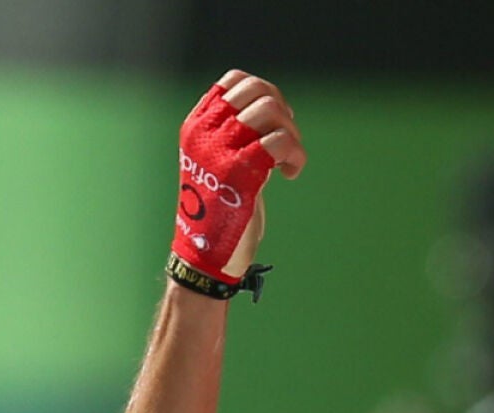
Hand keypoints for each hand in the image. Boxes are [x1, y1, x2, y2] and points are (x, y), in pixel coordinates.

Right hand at [173, 70, 305, 281]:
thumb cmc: (220, 207)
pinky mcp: (240, 174)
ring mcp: (220, 151)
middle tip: (286, 143)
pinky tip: (290, 173)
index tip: (274, 123)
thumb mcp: (219, 160)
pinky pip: (279, 142)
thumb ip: (236, 133)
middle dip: (284, 113)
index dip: (266, 94)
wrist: (206, 251)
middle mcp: (204, 132)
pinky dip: (296, 156)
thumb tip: (274, 107)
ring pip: (270, 110)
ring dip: (292, 134)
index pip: (234, 81)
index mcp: (197, 125)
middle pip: (257, 91)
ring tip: (287, 160)